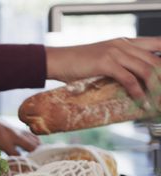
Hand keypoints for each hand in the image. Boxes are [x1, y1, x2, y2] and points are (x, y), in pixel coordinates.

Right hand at [46, 37, 160, 101]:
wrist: (57, 60)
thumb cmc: (76, 63)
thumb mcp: (103, 59)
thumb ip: (119, 65)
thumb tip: (132, 84)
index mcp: (125, 42)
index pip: (157, 45)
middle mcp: (123, 44)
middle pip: (155, 61)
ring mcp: (115, 52)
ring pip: (147, 70)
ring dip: (155, 88)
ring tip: (157, 102)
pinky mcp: (106, 63)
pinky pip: (129, 79)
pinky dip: (138, 92)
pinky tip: (141, 101)